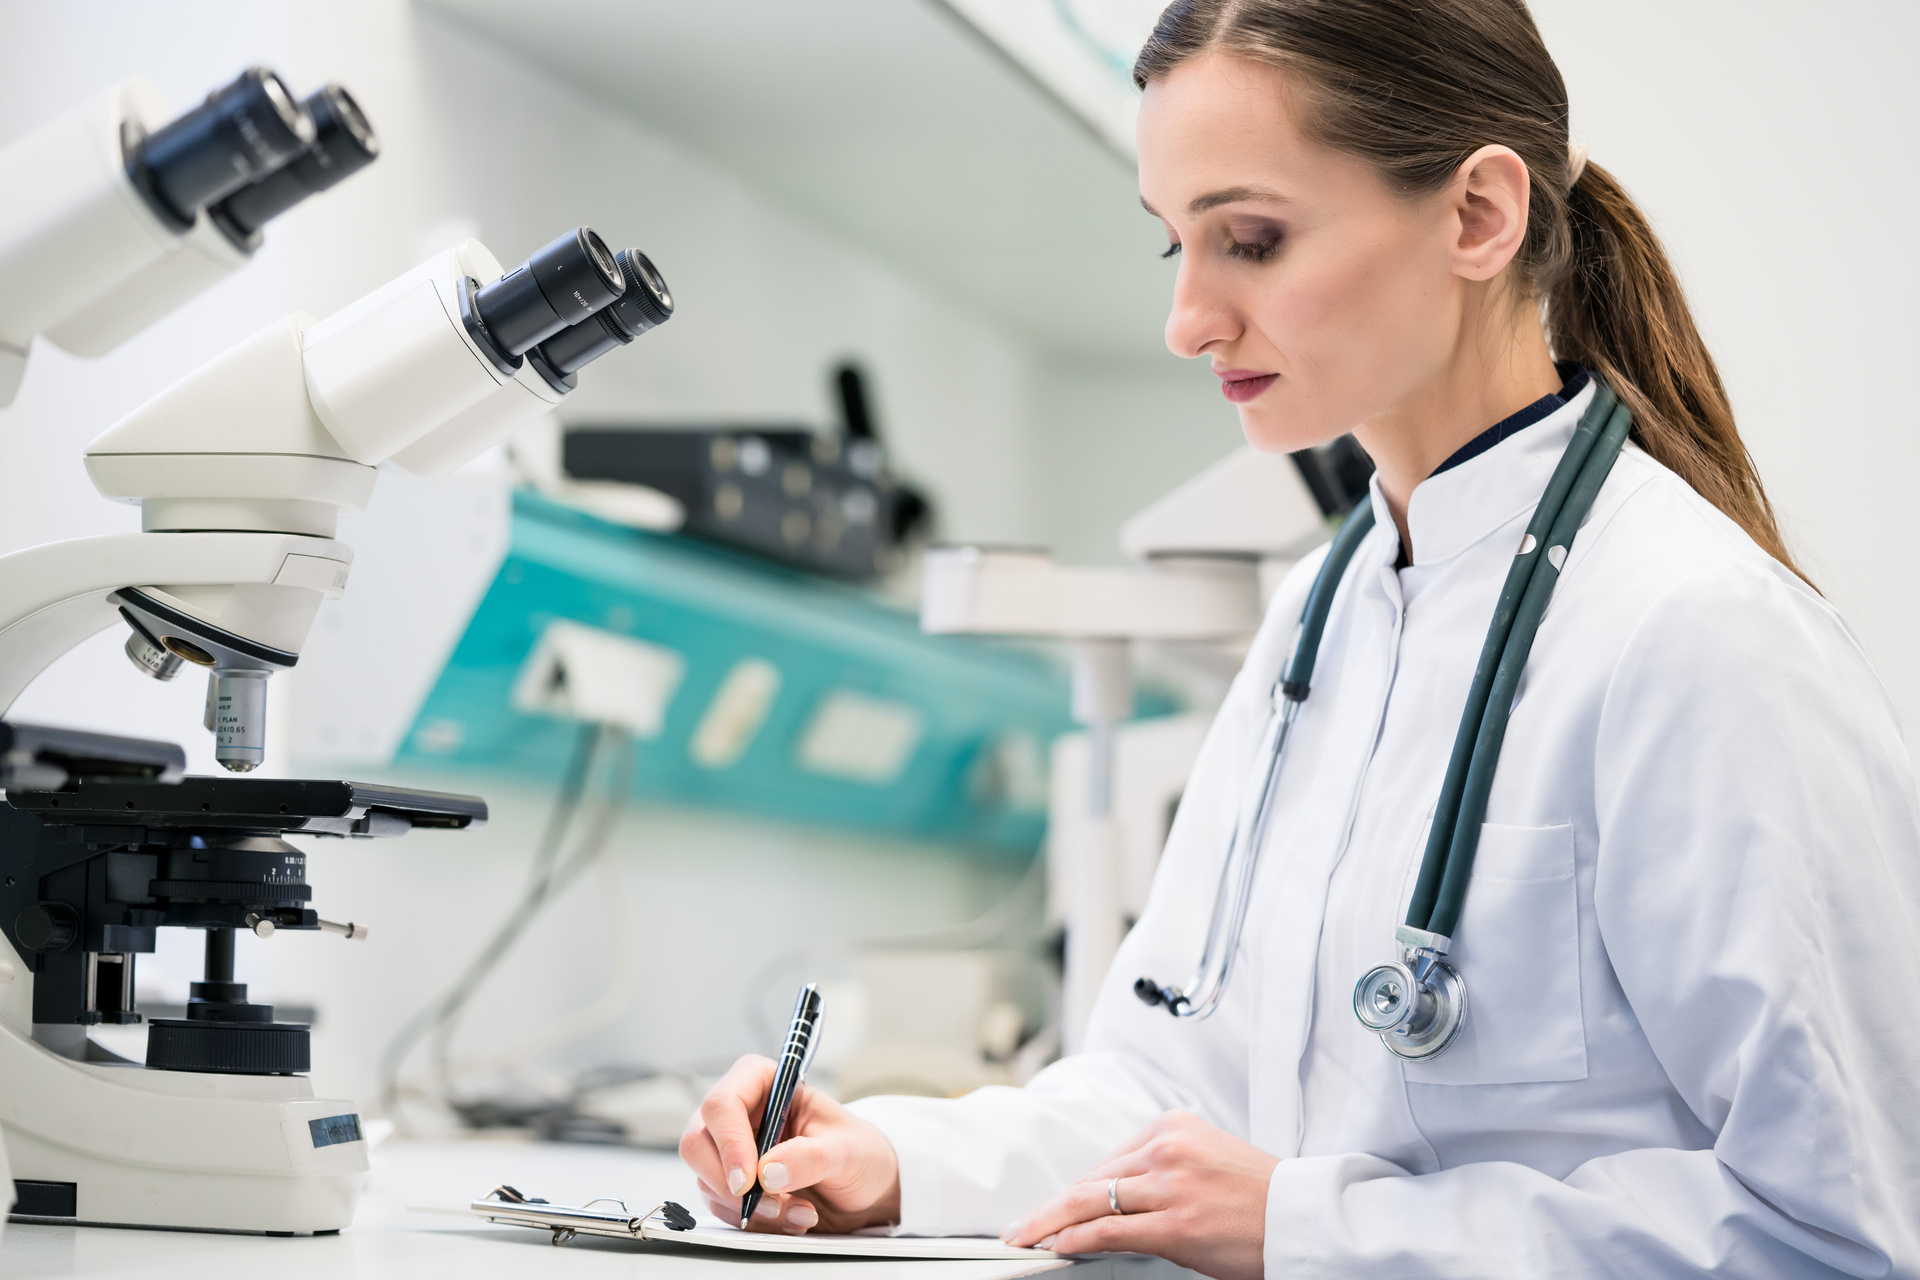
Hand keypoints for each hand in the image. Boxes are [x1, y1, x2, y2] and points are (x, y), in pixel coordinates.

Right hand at [680, 1053, 901, 1234]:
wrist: (865, 1189)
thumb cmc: (858, 1152)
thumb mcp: (847, 1150)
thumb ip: (812, 1156)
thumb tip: (769, 1171)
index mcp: (762, 1082)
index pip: (722, 1103)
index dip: (729, 1142)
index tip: (749, 1181)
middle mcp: (739, 1113)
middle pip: (697, 1143)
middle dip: (731, 1184)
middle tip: (772, 1203)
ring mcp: (731, 1151)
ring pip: (707, 1182)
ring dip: (750, 1209)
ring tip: (799, 1212)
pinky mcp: (732, 1185)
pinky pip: (721, 1208)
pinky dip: (754, 1221)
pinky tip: (791, 1218)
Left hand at [1000, 1111, 1276, 1279]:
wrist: (1301, 1216)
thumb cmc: (1259, 1195)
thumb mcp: (1205, 1160)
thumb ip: (1161, 1169)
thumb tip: (1115, 1196)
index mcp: (1173, 1126)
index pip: (1108, 1160)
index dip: (1075, 1189)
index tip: (1055, 1203)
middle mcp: (1167, 1148)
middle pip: (1091, 1179)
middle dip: (1052, 1205)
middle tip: (1023, 1224)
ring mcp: (1169, 1185)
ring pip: (1090, 1201)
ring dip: (1050, 1223)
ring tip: (1026, 1237)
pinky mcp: (1174, 1224)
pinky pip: (1108, 1230)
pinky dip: (1074, 1239)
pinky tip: (1056, 1246)